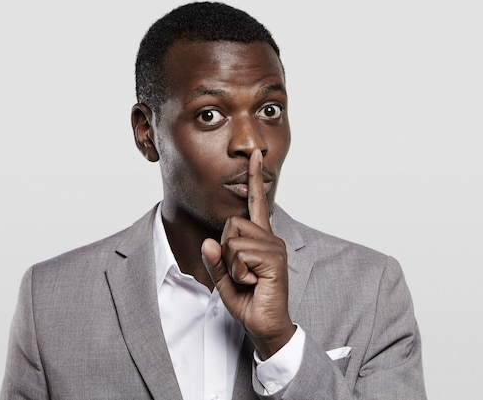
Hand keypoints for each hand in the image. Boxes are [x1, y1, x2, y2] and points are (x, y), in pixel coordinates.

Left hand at [201, 149, 294, 358]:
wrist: (265, 326)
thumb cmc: (249, 302)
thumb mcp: (223, 279)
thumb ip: (215, 259)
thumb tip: (208, 241)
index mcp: (260, 239)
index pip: (256, 204)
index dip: (254, 180)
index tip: (255, 156)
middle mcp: (270, 238)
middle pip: (230, 224)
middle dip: (225, 251)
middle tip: (241, 273)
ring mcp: (274, 247)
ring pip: (232, 241)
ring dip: (231, 266)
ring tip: (248, 280)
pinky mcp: (274, 259)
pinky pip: (240, 254)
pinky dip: (238, 272)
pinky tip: (253, 283)